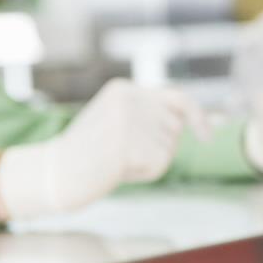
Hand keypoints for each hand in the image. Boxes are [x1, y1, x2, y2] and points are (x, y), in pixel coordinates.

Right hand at [0, 79, 206, 220]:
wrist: (55, 173)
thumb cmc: (90, 152)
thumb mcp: (118, 120)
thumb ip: (148, 114)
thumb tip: (190, 120)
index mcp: (124, 89)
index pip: (176, 98)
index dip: (197, 116)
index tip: (207, 136)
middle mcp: (128, 99)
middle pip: (174, 127)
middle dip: (159, 145)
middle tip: (122, 153)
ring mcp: (127, 121)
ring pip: (168, 148)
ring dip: (150, 161)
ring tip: (117, 160)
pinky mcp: (127, 145)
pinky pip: (159, 165)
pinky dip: (145, 174)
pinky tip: (118, 171)